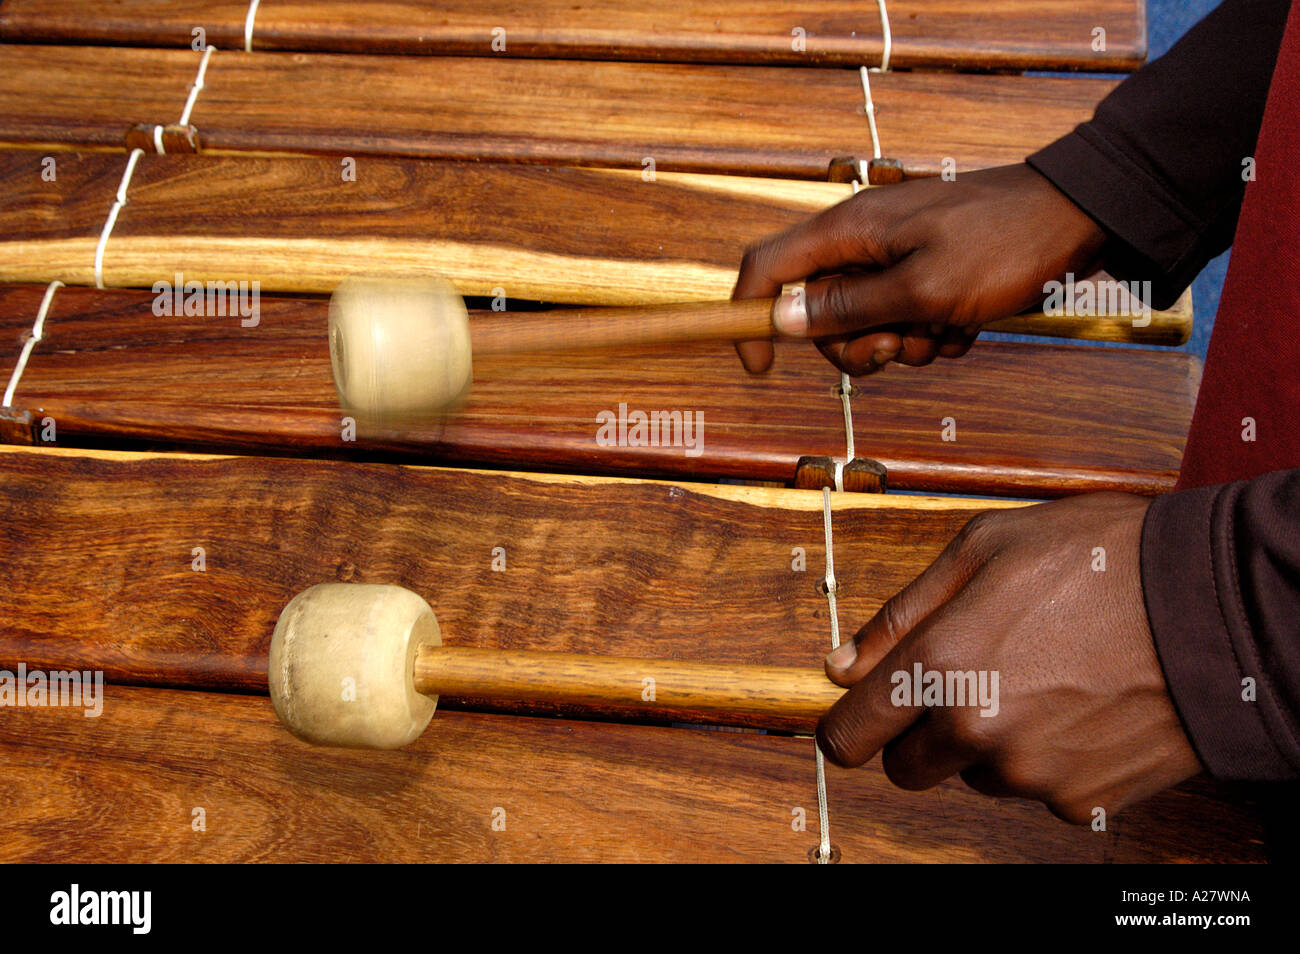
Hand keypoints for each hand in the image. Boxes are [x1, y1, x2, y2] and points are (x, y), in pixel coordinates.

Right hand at [732, 163, 1106, 374]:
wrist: (1079, 219)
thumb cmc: (1003, 246)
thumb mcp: (922, 289)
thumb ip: (849, 307)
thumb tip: (782, 319)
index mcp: (849, 231)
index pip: (766, 268)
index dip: (749, 317)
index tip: (760, 367)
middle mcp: (863, 243)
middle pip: (818, 313)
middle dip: (855, 345)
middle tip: (898, 347)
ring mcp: (896, 259)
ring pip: (867, 325)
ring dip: (905, 344)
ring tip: (947, 328)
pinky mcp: (928, 275)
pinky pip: (908, 323)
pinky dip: (934, 333)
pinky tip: (968, 321)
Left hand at [816, 493, 1201, 822]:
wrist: (1219, 605)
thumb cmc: (1102, 559)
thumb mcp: (984, 548)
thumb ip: (899, 615)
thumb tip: (840, 666)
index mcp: (940, 666)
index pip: (850, 737)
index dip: (849, 725)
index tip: (862, 713)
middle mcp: (976, 731)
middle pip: (905, 770)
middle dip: (919, 733)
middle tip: (965, 680)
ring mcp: (1030, 774)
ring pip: (973, 777)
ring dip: (986, 743)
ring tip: (1040, 677)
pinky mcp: (1079, 800)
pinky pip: (1034, 790)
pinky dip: (1044, 759)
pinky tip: (1077, 706)